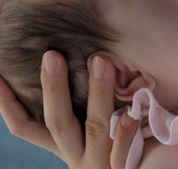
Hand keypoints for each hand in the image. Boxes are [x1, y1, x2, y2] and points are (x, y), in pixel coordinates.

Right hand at [0, 51, 136, 167]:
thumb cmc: (124, 145)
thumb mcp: (99, 129)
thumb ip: (89, 104)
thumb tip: (86, 57)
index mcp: (66, 145)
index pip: (27, 127)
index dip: (9, 105)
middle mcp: (78, 156)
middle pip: (58, 121)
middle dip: (53, 87)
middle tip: (51, 55)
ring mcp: (101, 164)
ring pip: (94, 128)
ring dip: (98, 93)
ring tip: (101, 62)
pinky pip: (123, 153)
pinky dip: (124, 134)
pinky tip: (130, 115)